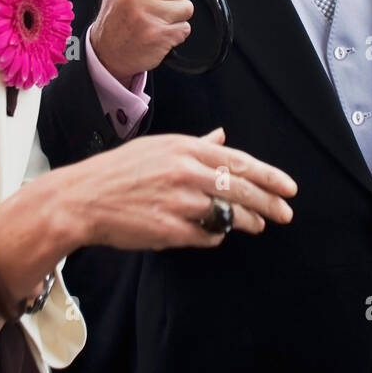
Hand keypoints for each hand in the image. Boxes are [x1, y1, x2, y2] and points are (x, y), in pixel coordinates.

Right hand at [71, 129, 297, 249]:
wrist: (82, 198)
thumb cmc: (119, 171)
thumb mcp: (159, 147)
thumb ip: (195, 144)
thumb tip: (222, 137)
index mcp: (184, 148)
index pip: (238, 162)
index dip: (269, 176)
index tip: (289, 187)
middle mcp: (185, 172)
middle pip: (240, 190)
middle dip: (268, 202)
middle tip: (286, 212)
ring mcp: (178, 202)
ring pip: (227, 214)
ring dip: (247, 221)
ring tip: (259, 224)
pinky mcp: (169, 230)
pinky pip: (206, 235)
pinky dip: (216, 234)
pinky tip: (218, 232)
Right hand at [90, 0, 191, 85]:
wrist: (107, 51)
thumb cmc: (118, 12)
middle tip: (156, 4)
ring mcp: (144, 14)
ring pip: (186, 7)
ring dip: (176, 16)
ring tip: (156, 19)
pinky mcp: (156, 35)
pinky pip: (184, 28)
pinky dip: (175, 33)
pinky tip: (158, 32)